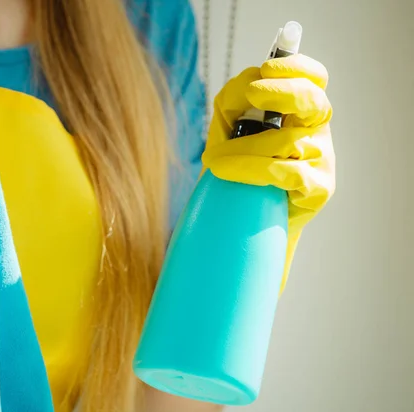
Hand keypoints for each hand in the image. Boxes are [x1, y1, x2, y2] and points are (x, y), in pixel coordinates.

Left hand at [202, 54, 335, 290]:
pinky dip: (256, 170)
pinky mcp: (319, 189)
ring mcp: (322, 160)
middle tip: (252, 93)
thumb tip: (245, 82)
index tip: (267, 66)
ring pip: (288, 141)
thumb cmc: (236, 170)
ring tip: (213, 161)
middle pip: (313, 101)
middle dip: (282, 91)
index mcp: (299, 111)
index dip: (297, 67)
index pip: (312, 78)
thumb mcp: (228, 131)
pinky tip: (229, 172)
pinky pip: (290, 173)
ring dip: (246, 148)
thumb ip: (233, 103)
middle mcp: (315, 131)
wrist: (243, 221)